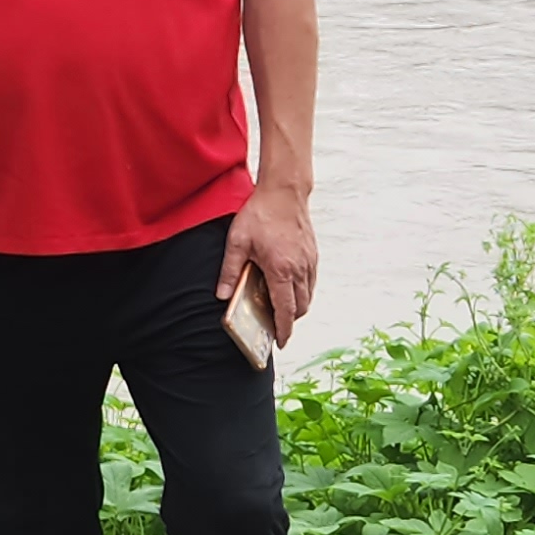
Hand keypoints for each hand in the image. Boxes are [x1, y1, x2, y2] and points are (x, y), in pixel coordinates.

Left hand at [219, 184, 319, 347]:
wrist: (284, 191)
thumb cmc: (260, 214)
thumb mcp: (237, 242)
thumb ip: (230, 272)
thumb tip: (222, 296)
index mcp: (281, 269)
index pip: (286, 309)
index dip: (284, 329)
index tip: (281, 342)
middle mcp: (300, 268)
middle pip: (300, 307)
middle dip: (289, 321)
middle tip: (275, 326)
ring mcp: (309, 261)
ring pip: (308, 296)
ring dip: (296, 307)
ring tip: (280, 309)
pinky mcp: (312, 254)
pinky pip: (310, 282)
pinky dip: (302, 292)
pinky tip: (287, 288)